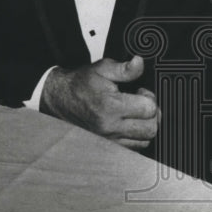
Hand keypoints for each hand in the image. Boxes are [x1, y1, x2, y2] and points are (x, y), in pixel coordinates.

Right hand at [41, 56, 158, 148]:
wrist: (60, 99)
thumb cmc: (81, 84)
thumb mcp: (102, 68)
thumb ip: (124, 68)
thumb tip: (139, 63)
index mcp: (110, 107)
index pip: (149, 109)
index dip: (149, 97)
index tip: (140, 92)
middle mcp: (110, 127)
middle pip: (151, 128)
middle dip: (151, 114)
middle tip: (140, 103)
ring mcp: (109, 140)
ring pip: (145, 141)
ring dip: (145, 126)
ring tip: (134, 114)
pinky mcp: (108, 146)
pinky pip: (134, 148)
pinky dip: (137, 137)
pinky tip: (129, 124)